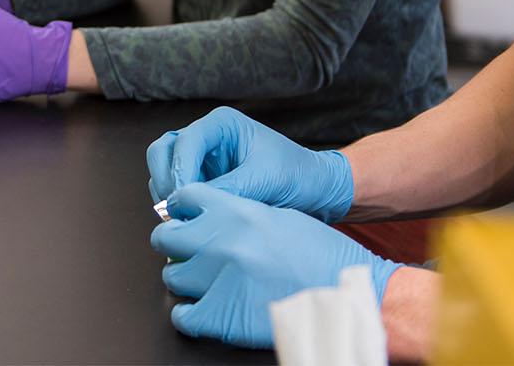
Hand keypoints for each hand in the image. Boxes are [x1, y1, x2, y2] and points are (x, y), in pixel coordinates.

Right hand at [146, 106, 353, 221]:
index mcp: (221, 124)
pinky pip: (176, 190)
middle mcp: (206, 137)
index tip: (182, 200)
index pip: (184, 142)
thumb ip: (228, 188)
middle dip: (164, 180)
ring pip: (163, 170)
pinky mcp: (203, 180)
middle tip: (173, 210)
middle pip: (162, 151)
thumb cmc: (298, 175)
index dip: (178, 171)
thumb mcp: (265, 180)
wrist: (316, 191)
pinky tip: (189, 221)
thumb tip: (191, 204)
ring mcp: (202, 159)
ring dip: (167, 195)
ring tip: (182, 219)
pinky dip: (176, 205)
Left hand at [152, 184, 398, 348]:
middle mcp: (222, 241)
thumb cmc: (322, 257)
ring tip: (203, 283)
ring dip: (185, 279)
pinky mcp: (222, 316)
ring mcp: (219, 279)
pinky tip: (200, 310)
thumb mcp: (280, 217)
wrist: (348, 296)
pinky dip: (187, 315)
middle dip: (175, 244)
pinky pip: (182, 315)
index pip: (184, 198)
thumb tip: (209, 217)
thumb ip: (239, 213)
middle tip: (187, 252)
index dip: (182, 209)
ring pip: (172, 275)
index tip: (184, 218)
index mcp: (237, 212)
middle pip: (166, 237)